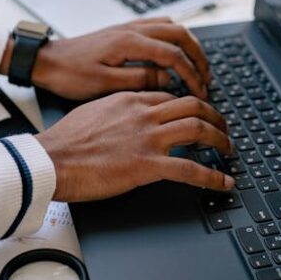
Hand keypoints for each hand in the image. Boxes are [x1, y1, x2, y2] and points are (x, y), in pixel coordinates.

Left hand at [15, 18, 211, 99]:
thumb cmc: (69, 74)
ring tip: (197, 66)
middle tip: (208, 78)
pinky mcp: (123, 31)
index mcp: (129, 42)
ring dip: (189, 45)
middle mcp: (132, 29)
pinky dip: (174, 39)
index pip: (173, 55)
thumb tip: (167, 80)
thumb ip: (138, 81)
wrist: (46, 60)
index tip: (201, 91)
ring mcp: (128, 27)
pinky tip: (175, 53)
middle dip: (198, 56)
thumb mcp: (104, 85)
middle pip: (180, 35)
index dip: (191, 74)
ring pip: (171, 27)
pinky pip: (158, 27)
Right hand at [37, 91, 233, 201]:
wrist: (51, 159)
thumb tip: (124, 118)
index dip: (190, 106)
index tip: (197, 115)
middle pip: (194, 105)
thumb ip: (115, 111)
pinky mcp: (147, 166)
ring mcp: (147, 139)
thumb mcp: (93, 112)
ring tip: (229, 150)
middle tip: (223, 128)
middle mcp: (143, 114)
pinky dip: (213, 177)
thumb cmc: (64, 141)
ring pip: (199, 130)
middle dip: (215, 116)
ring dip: (221, 140)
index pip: (171, 96)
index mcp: (129, 100)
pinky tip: (223, 183)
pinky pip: (190, 169)